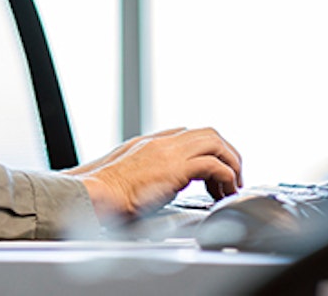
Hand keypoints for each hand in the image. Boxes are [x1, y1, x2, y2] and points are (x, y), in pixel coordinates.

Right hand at [65, 126, 242, 220]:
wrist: (96, 193)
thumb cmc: (104, 191)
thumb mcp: (125, 173)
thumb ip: (143, 171)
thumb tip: (156, 184)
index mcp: (151, 143)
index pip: (187, 134)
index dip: (206, 149)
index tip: (212, 170)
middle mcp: (163, 142)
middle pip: (208, 134)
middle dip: (226, 153)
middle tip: (231, 176)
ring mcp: (171, 152)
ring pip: (216, 143)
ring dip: (230, 163)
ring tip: (232, 184)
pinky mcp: (177, 168)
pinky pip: (213, 165)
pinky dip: (224, 176)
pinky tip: (222, 192)